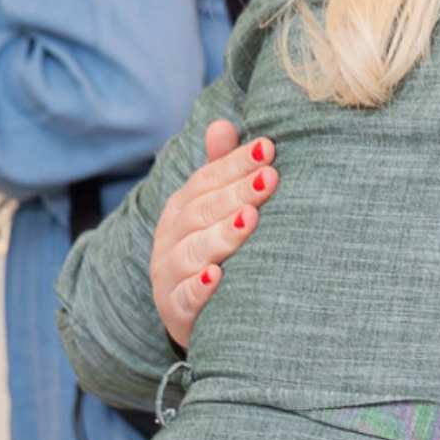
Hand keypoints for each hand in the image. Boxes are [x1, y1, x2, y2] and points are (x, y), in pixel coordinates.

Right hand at [149, 120, 274, 348]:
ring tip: (250, 220)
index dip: (235, 163)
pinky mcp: (175, 311)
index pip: (207, 180)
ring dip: (222, 235)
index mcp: (181, 209)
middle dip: (236, 193)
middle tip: (270, 179)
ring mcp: (169, 275)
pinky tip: (218, 277)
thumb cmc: (210, 252)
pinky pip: (185, 298)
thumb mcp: (211, 210)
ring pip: (192, 252)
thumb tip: (222, 123)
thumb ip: (219, 170)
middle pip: (201, 212)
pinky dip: (199, 289)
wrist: (194, 316)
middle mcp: (171, 238)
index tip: (268, 148)